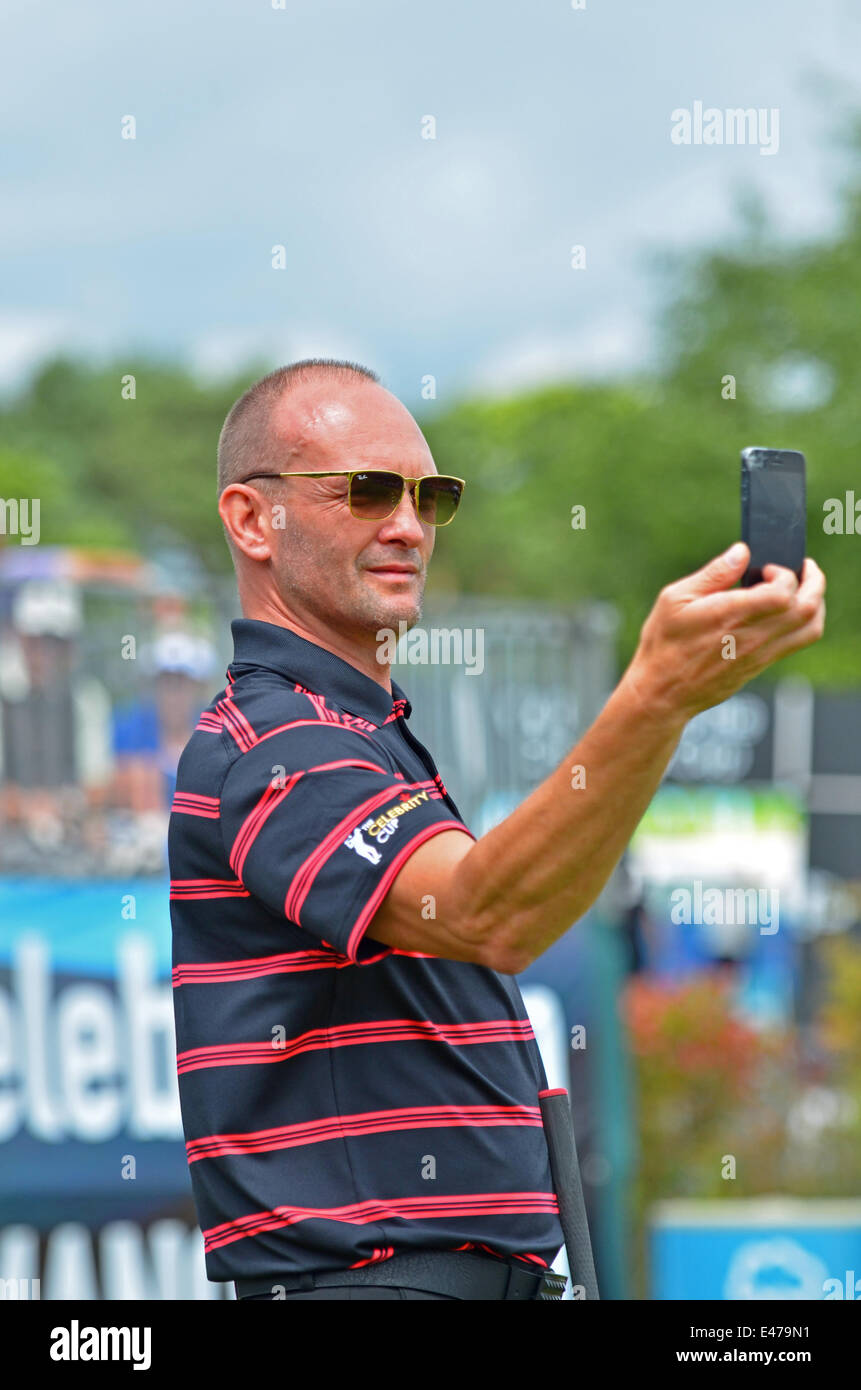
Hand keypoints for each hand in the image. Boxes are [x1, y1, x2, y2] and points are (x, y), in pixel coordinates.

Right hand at [623, 542, 825, 724]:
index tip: (767, 568)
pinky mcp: (760, 666)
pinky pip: (797, 643)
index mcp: (731, 615)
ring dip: (816, 603)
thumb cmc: (664, 644)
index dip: (784, 573)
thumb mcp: (675, 599)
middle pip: (808, 609)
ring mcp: (760, 654)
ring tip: (804, 589)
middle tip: (804, 569)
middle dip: (814, 582)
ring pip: (810, 628)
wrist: (663, 692)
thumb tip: (741, 552)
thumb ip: (714, 574)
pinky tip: (786, 611)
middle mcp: (753, 636)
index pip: (784, 593)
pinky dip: (804, 622)